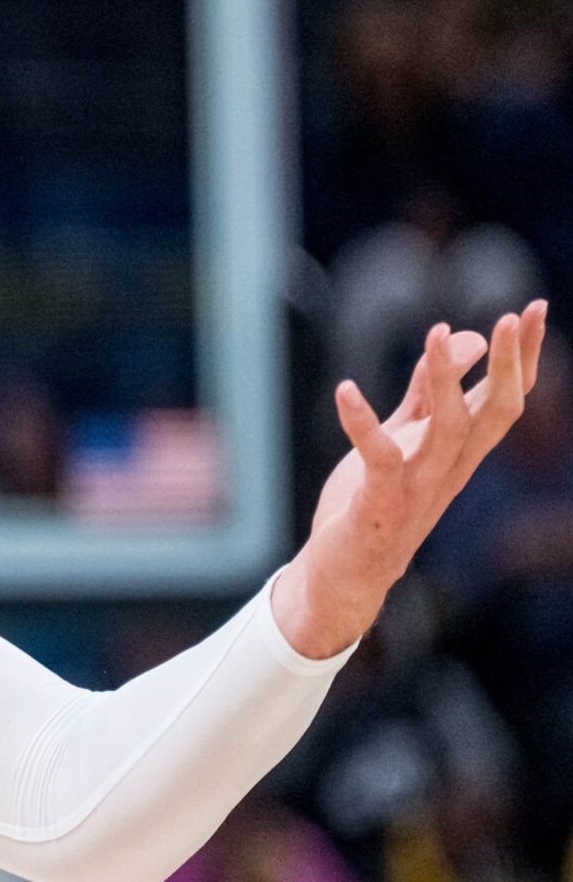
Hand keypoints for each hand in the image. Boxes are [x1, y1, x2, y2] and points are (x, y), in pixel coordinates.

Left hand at [274, 302, 549, 656]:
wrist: (347, 573)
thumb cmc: (376, 500)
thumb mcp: (406, 436)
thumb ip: (427, 393)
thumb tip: (464, 338)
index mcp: (461, 452)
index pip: (506, 399)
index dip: (524, 356)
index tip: (536, 308)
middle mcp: (451, 468)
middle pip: (497, 412)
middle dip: (510, 364)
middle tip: (515, 315)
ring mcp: (419, 486)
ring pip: (449, 428)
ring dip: (445, 378)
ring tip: (436, 330)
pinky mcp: (380, 501)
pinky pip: (378, 455)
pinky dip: (361, 421)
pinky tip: (345, 389)